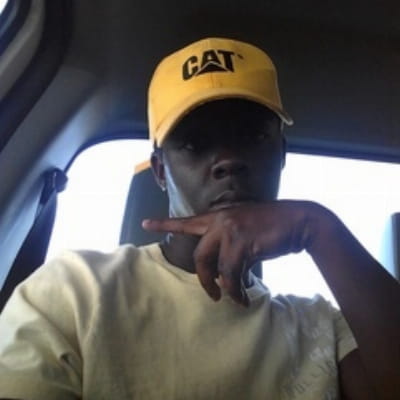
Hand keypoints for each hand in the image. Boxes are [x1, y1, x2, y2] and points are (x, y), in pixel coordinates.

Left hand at [143, 200, 320, 305]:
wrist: (299, 221)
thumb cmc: (273, 227)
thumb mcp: (246, 229)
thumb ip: (230, 244)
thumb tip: (224, 271)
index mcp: (219, 217)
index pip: (187, 221)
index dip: (165, 224)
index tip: (145, 222)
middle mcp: (220, 221)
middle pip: (199, 255)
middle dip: (204, 279)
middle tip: (213, 293)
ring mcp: (231, 231)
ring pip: (216, 268)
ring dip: (224, 289)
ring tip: (234, 298)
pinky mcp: (243, 243)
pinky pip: (232, 275)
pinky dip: (236, 291)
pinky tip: (244, 298)